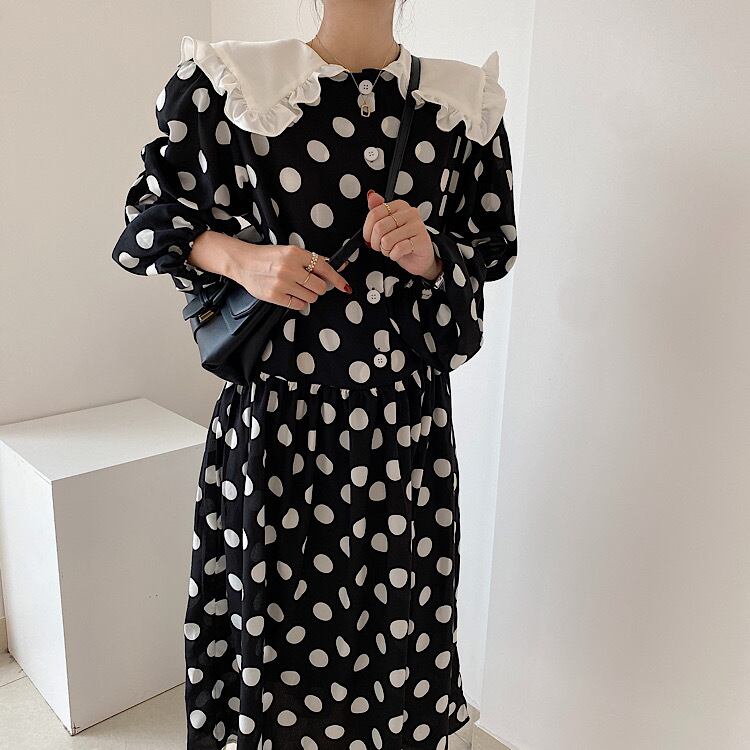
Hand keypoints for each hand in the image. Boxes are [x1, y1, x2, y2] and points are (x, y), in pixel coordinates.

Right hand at [193, 232, 351, 310]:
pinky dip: (299, 302)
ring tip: (296, 287)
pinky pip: (299, 305)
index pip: (324, 267)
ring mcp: (282, 283)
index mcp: (295, 253)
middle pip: (320, 286)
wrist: (243, 262)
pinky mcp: (275, 296)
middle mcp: (289, 267)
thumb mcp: (290, 252)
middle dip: (318, 287)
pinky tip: (291, 294)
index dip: (337, 279)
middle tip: (309, 284)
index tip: (344, 286)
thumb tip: (337, 266)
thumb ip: (312, 260)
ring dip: (309, 295)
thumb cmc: (268, 257)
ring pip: (312, 297)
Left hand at [362, 190, 442, 280]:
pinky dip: (394, 255)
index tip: (369, 237)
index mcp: (400, 206)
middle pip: (379, 227)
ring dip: (385, 250)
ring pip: (387, 240)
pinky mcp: (421, 240)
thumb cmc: (403, 240)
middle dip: (375, 242)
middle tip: (380, 246)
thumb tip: (371, 196)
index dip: (367, 230)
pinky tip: (398, 253)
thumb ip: (378, 211)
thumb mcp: (387, 226)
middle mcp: (410, 213)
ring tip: (391, 249)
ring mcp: (417, 226)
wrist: (419, 255)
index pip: (374, 214)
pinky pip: (398, 249)